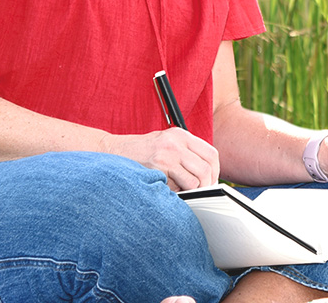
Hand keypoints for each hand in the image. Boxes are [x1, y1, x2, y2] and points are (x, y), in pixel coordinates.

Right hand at [102, 128, 219, 190]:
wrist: (111, 151)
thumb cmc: (139, 152)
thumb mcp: (165, 145)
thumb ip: (184, 154)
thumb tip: (206, 176)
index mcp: (181, 135)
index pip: (211, 153)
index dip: (215, 171)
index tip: (211, 181)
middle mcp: (177, 141)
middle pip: (207, 167)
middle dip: (208, 184)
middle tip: (202, 193)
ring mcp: (168, 152)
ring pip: (197, 178)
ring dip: (194, 190)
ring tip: (184, 192)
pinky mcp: (159, 165)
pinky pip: (182, 185)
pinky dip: (181, 192)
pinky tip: (171, 191)